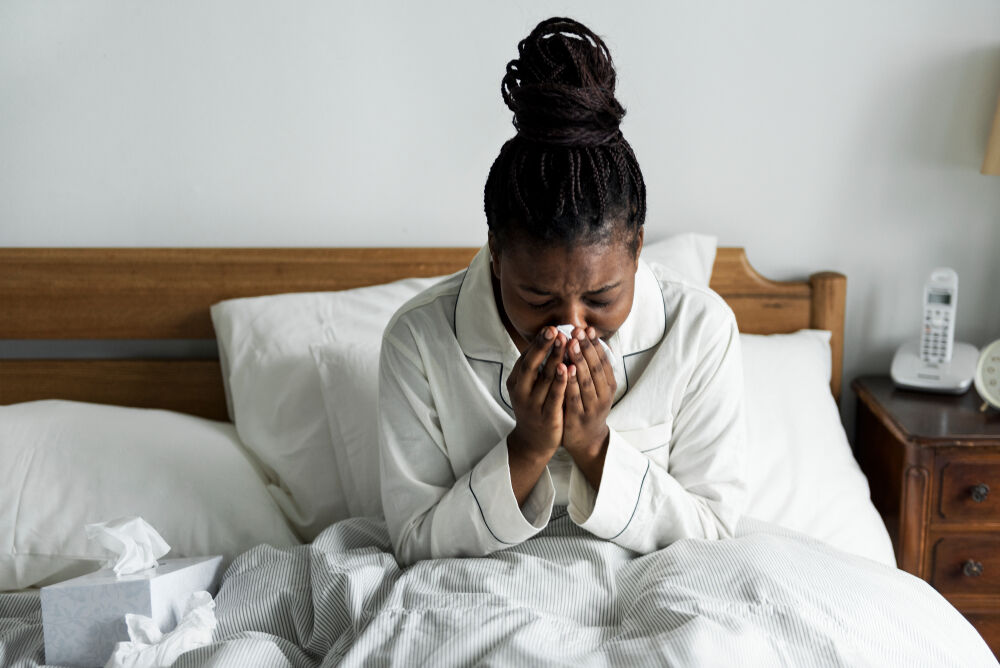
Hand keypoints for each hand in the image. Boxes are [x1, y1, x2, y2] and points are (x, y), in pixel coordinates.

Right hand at [506, 326, 569, 465]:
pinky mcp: (546, 417)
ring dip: (555, 359)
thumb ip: (536, 367)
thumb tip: (548, 339)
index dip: (538, 343)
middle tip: (556, 330)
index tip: (550, 328)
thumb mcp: (529, 386)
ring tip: (566, 343)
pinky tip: (569, 368)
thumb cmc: (535, 407)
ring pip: (544, 379)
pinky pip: (554, 397)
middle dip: (544, 347)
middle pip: (532, 365)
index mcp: (515, 381)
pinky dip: (561, 382)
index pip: (526, 357)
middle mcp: (520, 392)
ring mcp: (532, 405)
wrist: (533, 442)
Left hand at [563, 327, 615, 471]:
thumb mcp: (595, 388)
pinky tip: (564, 369)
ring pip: (587, 381)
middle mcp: (604, 396)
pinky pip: (574, 398)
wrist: (587, 442)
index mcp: (608, 386)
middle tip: (577, 330)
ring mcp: (592, 408)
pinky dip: (571, 382)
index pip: (604, 361)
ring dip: (579, 361)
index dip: (596, 345)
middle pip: (596, 368)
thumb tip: (588, 340)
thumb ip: (592, 368)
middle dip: (587, 348)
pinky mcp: (579, 418)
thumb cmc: (587, 408)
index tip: (588, 328)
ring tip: (571, 343)